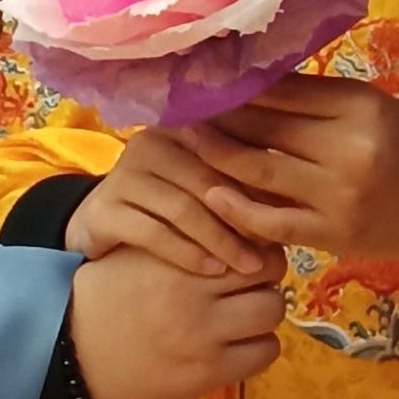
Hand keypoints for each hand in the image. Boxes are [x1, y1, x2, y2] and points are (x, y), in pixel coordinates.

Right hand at [67, 242, 285, 398]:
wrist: (73, 347)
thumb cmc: (111, 290)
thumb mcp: (144, 248)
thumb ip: (188, 233)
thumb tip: (244, 221)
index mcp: (177, 252)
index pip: (247, 233)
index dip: (254, 240)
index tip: (245, 250)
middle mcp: (194, 290)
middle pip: (269, 268)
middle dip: (265, 273)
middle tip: (250, 281)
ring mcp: (203, 334)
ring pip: (273, 310)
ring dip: (264, 310)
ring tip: (244, 313)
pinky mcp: (207, 373)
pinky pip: (265, 353)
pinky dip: (258, 346)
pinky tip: (238, 343)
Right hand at [70, 128, 275, 277]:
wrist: (103, 230)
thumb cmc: (168, 208)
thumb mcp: (204, 189)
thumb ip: (239, 182)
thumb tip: (295, 195)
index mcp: (180, 127)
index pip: (226, 150)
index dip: (257, 185)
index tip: (285, 217)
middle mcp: (149, 142)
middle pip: (206, 180)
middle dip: (242, 218)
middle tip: (272, 252)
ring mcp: (123, 175)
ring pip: (182, 208)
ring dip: (220, 240)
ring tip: (248, 267)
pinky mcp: (104, 209)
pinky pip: (153, 232)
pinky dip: (187, 253)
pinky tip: (211, 271)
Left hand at [191, 75, 398, 271]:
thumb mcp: (374, 109)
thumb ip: (319, 98)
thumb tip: (253, 79)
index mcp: (359, 107)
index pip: (281, 90)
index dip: (237, 83)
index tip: (203, 75)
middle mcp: (347, 149)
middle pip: (264, 126)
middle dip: (218, 115)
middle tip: (182, 104)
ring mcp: (336, 196)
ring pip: (257, 169)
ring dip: (216, 153)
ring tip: (189, 139)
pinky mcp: (330, 235)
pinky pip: (270, 221)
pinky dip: (236, 207)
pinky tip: (211, 193)